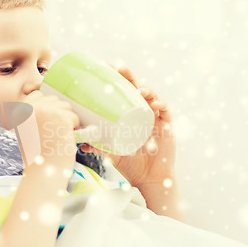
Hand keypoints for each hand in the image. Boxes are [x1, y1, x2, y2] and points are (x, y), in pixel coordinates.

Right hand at [22, 91, 78, 170]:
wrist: (43, 172)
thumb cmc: (36, 154)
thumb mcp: (25, 129)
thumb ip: (32, 112)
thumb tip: (43, 95)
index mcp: (21, 109)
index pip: (38, 95)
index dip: (46, 109)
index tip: (45, 124)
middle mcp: (33, 107)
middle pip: (54, 100)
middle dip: (58, 114)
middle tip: (53, 133)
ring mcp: (48, 111)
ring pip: (66, 107)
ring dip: (66, 121)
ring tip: (58, 136)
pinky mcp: (62, 118)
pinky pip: (74, 117)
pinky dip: (73, 129)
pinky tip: (64, 139)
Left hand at [80, 67, 175, 188]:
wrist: (149, 179)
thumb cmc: (129, 163)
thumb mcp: (111, 153)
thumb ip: (98, 147)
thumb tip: (80, 142)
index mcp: (128, 114)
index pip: (122, 92)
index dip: (116, 79)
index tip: (105, 67)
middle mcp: (141, 112)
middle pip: (137, 89)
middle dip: (130, 77)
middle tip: (120, 68)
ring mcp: (155, 117)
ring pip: (152, 96)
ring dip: (147, 89)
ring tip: (138, 89)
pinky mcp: (167, 125)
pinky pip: (166, 111)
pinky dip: (162, 105)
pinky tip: (155, 104)